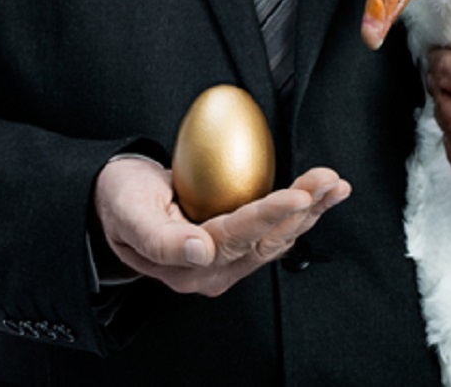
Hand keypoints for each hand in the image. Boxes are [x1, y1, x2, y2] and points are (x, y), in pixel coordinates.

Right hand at [93, 157, 349, 296]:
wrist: (114, 202)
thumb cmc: (119, 202)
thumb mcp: (131, 216)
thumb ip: (162, 240)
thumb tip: (202, 250)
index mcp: (188, 267)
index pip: (238, 236)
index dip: (271, 214)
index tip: (300, 195)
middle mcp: (214, 269)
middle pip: (268, 238)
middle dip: (304, 208)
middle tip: (330, 181)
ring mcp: (228, 259)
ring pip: (278, 236)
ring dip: (311, 209)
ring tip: (336, 184)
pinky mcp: (238, 245)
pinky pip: (275, 229)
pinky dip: (300, 209)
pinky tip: (320, 193)